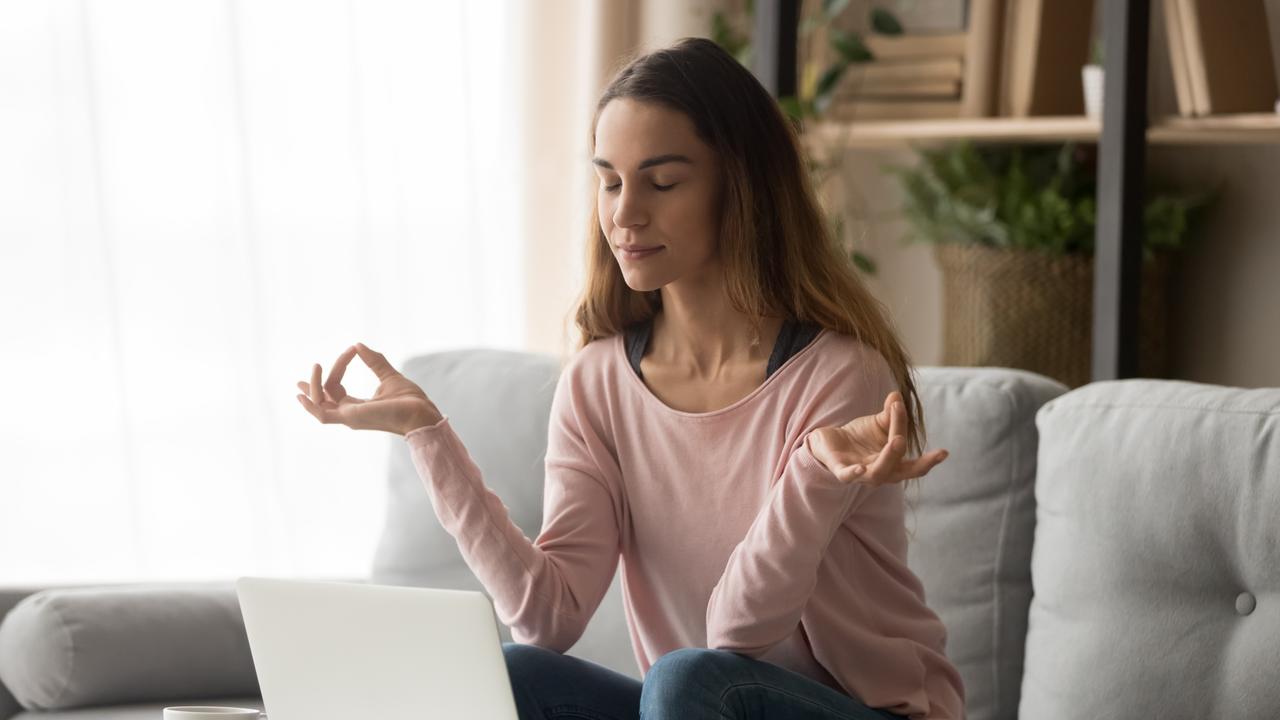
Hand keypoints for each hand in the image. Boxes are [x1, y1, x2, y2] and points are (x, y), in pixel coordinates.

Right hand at [295, 342, 442, 435]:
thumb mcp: (389, 376)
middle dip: (314, 384)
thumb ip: (375, 362)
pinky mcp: (351, 417)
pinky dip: (311, 405)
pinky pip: (322, 414)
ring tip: (316, 366)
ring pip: (319, 403)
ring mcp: (349, 417)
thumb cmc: (411, 401)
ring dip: (313, 386)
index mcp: (357, 406)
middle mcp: (349, 413)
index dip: (340, 366)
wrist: (422, 413)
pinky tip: (303, 394)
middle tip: (315, 365)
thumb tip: (358, 345)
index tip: (351, 349)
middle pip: (324, 395)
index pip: (336, 387)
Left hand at [804, 391, 948, 485]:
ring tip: (898, 440)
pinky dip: (854, 474)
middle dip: (919, 464)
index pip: (912, 461)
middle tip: (937, 453)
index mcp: (893, 463)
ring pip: (878, 473)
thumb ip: (890, 413)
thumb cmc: (860, 436)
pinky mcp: (841, 470)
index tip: (944, 451)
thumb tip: (896, 394)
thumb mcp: (879, 423)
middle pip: (901, 472)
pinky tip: (860, 469)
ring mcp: (861, 474)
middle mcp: (880, 473)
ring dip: (890, 457)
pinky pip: (848, 476)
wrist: (829, 442)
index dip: (929, 459)